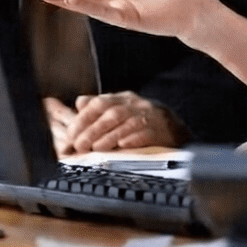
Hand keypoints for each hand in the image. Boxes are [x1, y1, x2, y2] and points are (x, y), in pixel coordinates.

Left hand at [46, 92, 183, 154]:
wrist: (175, 130)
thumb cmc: (143, 121)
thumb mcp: (122, 109)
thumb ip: (101, 106)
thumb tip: (79, 102)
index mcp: (124, 99)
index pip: (99, 103)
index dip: (83, 119)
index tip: (71, 134)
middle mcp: (136, 105)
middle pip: (112, 113)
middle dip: (92, 130)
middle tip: (79, 145)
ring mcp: (150, 117)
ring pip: (127, 123)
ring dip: (109, 136)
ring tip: (96, 148)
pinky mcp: (161, 131)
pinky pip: (146, 133)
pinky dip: (133, 139)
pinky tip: (122, 146)